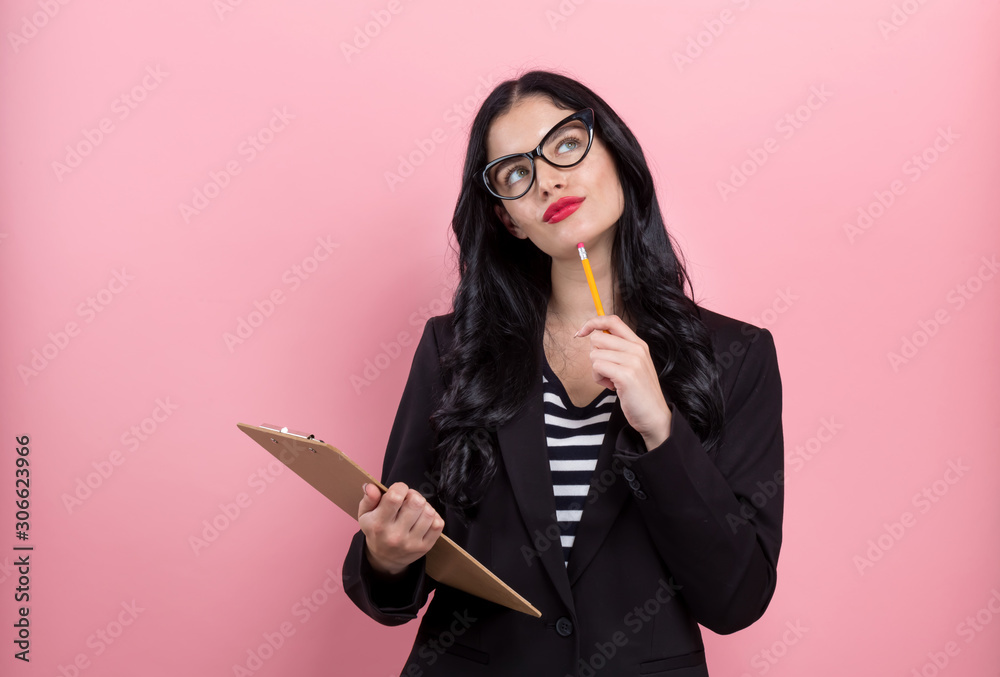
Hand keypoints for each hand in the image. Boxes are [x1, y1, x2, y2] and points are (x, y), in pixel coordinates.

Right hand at [358, 481, 443, 576]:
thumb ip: (368, 499)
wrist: (384, 559)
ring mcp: (412, 543)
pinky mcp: (425, 547)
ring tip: (416, 509)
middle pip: (416, 503)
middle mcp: (396, 536)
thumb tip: (372, 486)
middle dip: (413, 495)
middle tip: (408, 499)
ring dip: (424, 506)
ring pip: (429, 512)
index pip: (395, 497)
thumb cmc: (375, 531)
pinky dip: (433, 516)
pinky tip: (423, 518)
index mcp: (379, 525)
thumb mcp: (365, 515)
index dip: (400, 487)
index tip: (398, 490)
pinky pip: (438, 524)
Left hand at [575, 314, 671, 449]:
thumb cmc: (638, 392)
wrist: (654, 415)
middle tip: (607, 371)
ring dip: (597, 371)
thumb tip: (593, 337)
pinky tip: (612, 387)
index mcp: (638, 343)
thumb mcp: (632, 365)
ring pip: (594, 354)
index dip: (593, 322)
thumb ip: (617, 350)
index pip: (612, 320)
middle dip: (595, 356)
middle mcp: (637, 349)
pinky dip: (599, 379)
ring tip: (611, 381)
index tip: (580, 333)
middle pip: (598, 338)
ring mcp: (633, 361)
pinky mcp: (626, 374)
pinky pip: (597, 367)